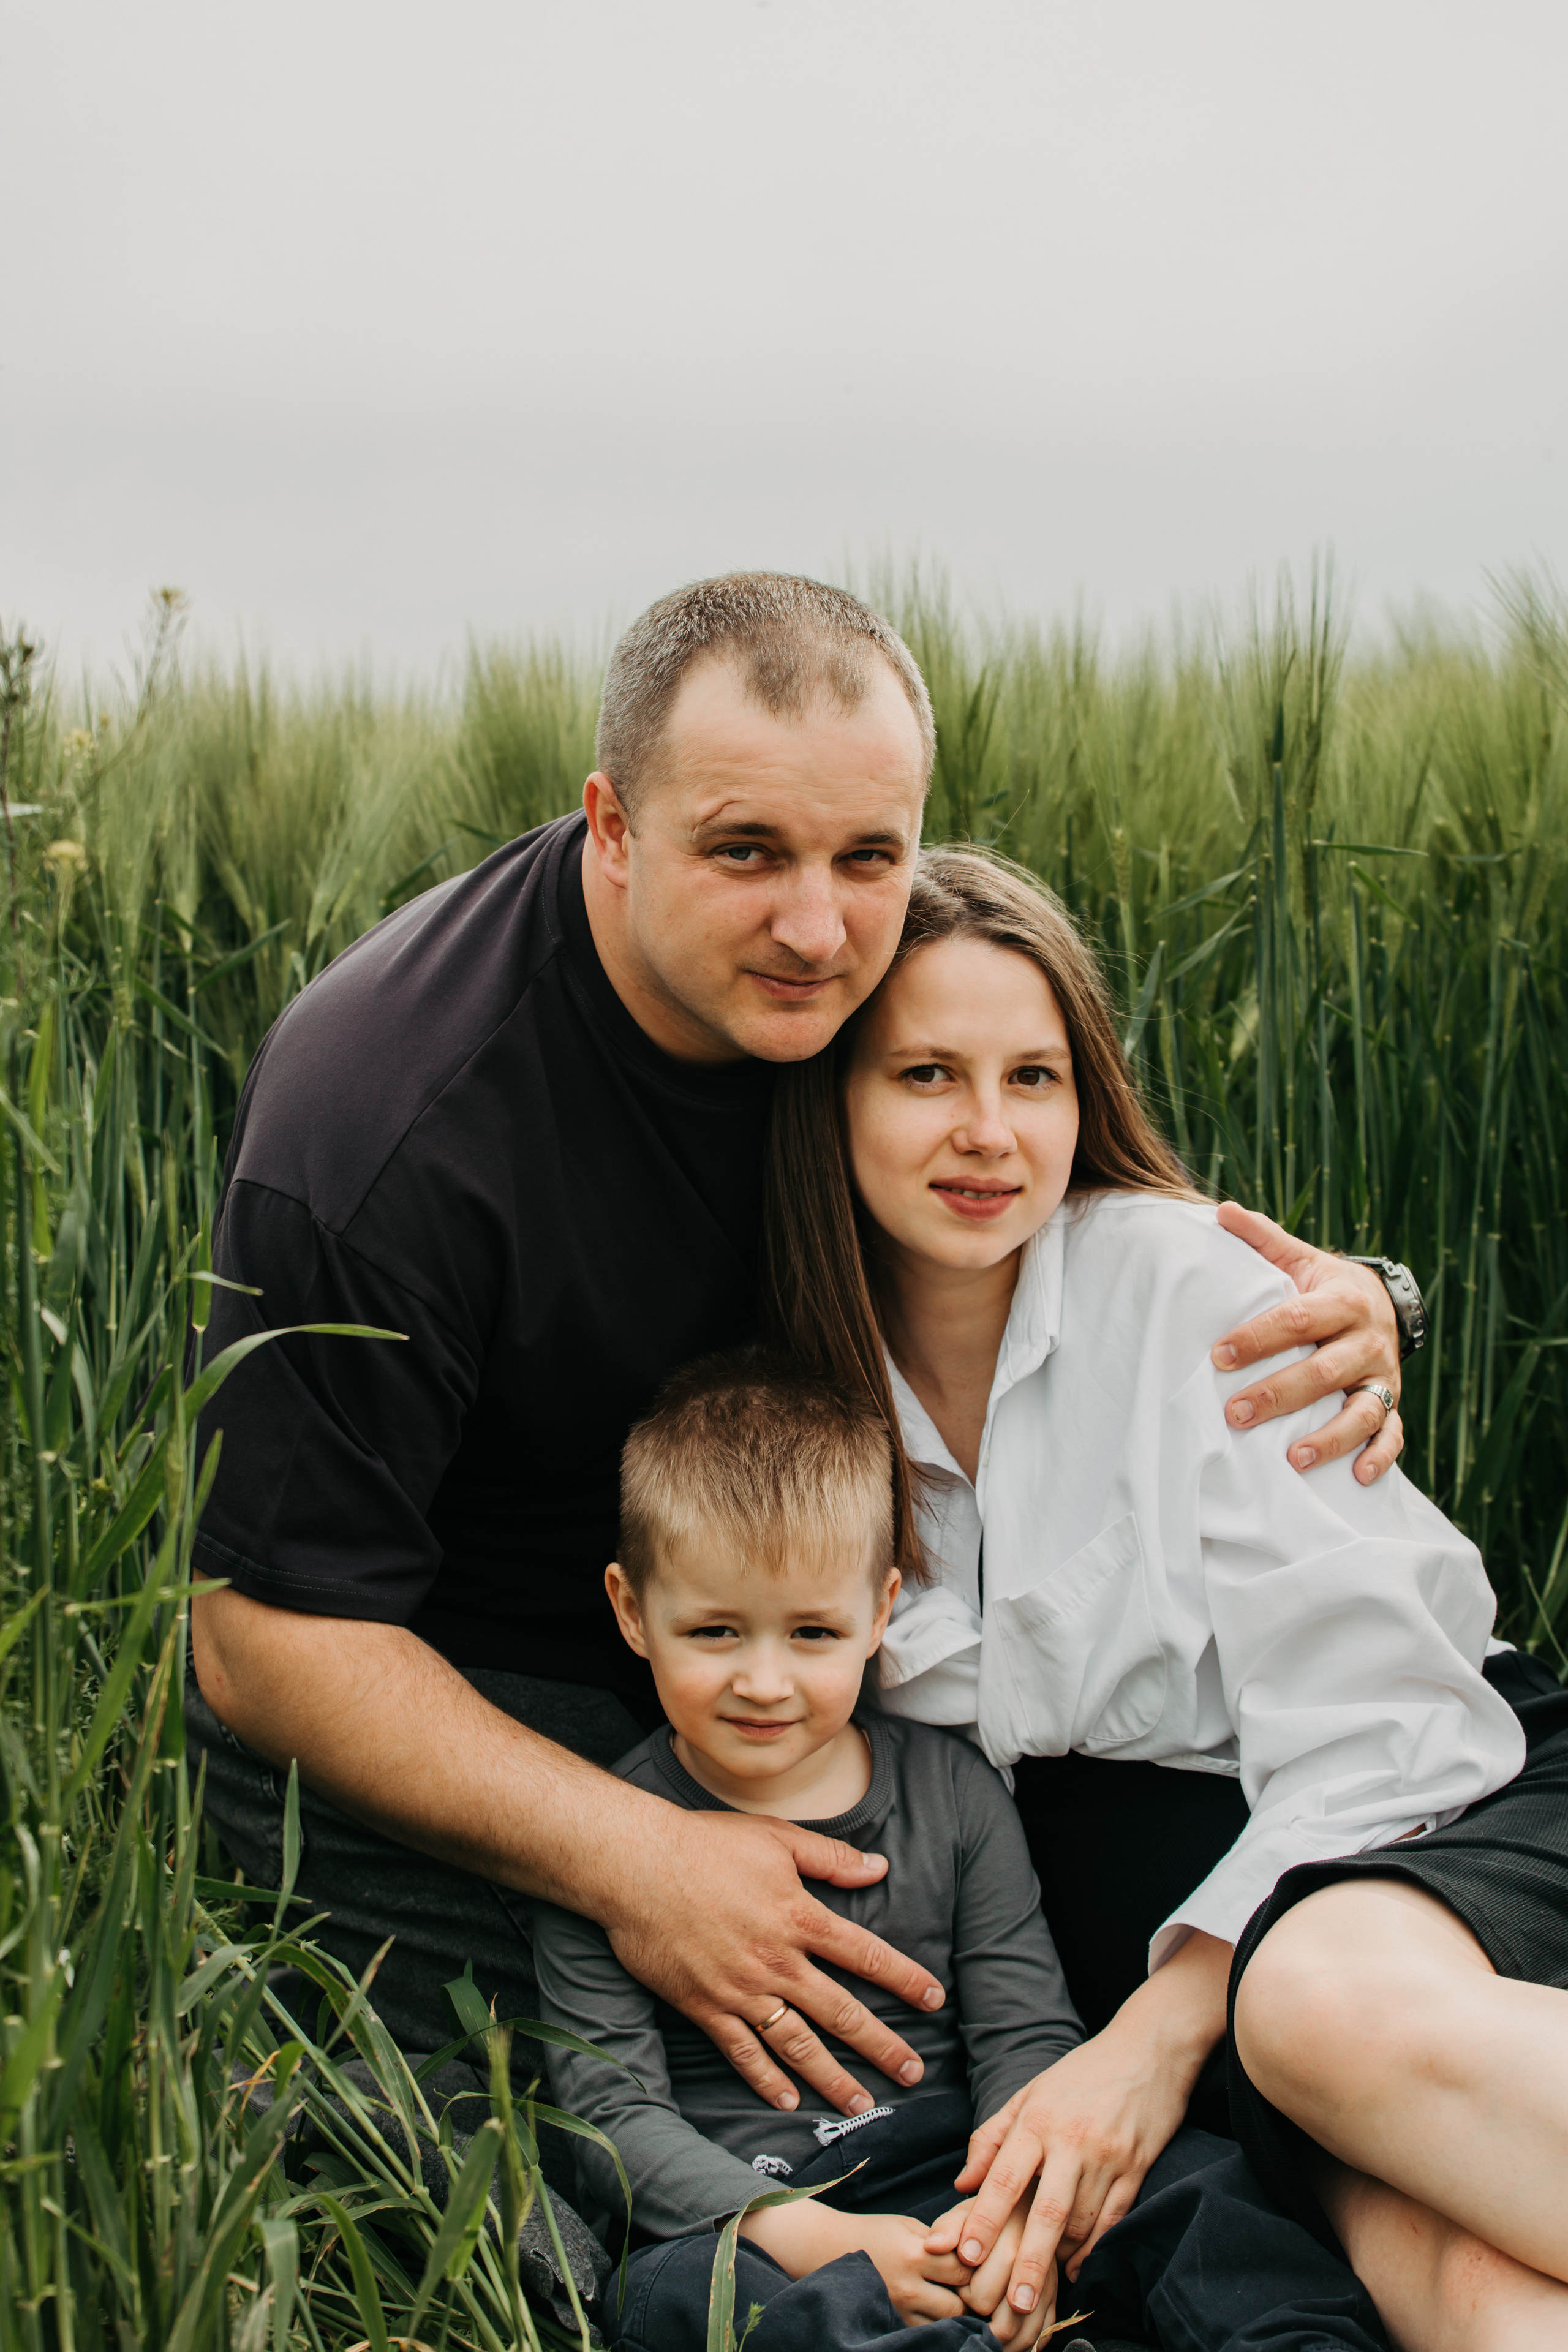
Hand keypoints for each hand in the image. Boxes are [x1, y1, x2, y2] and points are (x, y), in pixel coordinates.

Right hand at [602, 1808, 944, 2117]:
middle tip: (913, 2072)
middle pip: (842, 2012)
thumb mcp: (776, 1837)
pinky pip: (743, 2053)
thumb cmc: (706, 1843)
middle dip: (882, 2045)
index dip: (905, 1979)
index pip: (867, 1955)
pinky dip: (766, 2080)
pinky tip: (788, 2100)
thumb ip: (831, 1857)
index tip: (934, 2000)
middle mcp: (778, 1962)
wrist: (636, 1866)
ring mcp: (741, 1990)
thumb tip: (880, 1866)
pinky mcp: (705, 2007)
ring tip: (862, 2105)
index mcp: (800, 1917)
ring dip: (834, 2078)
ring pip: (799, 2044)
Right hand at [742, 2198, 971, 2324]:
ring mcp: (898, 2310)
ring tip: (960, 2300)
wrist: (828, 2250)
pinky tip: (939, 2311)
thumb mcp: (907, 2225)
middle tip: (975, 2286)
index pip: (963, 2268)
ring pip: (946, 2324)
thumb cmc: (874, 2232)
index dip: (976, 2265)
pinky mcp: (893, 2324)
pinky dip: (938, 2324)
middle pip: (959, 2303)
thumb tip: (974, 2256)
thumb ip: (940, 2241)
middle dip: (971, 2295)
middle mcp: (907, 2286)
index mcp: (913, 2254)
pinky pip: (927, 2332)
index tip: (979, 2261)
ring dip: (957, 2314)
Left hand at [924, 1931, 1230, 2322]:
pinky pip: (1113, 2218)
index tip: (964, 2255)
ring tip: (1039, 2285)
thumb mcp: (1031, 2091)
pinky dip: (1094, 2246)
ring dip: (1060, 2257)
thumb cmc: (1083, 2072)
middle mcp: (1072, 2139)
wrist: (1149, 2048)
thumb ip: (993, 2136)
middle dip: (1027, 2261)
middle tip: (1012, 2302)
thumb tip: (963, 2182)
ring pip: (1080, 2220)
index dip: (983, 2220)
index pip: (1003, 2177)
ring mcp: (1108, 2155)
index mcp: (1038, 2118)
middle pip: (1045, 2212)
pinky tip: (1077, 2264)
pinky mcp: (1137, 2167)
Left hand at [1212, 1204, 1404, 1484]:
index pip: (1297, 1319)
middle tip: (1235, 1412)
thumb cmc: (1324, 1286)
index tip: (1219, 1355)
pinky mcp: (1394, 1404)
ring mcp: (1383, 1377)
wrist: (1381, 1303)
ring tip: (1293, 1459)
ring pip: (1362, 1411)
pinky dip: (1380, 1457)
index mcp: (1343, 1300)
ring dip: (1330, 1438)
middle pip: (1324, 1371)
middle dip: (1279, 1394)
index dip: (1259, 1337)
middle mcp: (1368, 1340)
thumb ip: (1264, 1239)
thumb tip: (1221, 1211)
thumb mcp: (1300, 1258)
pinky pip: (1393, 1435)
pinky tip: (1358, 1477)